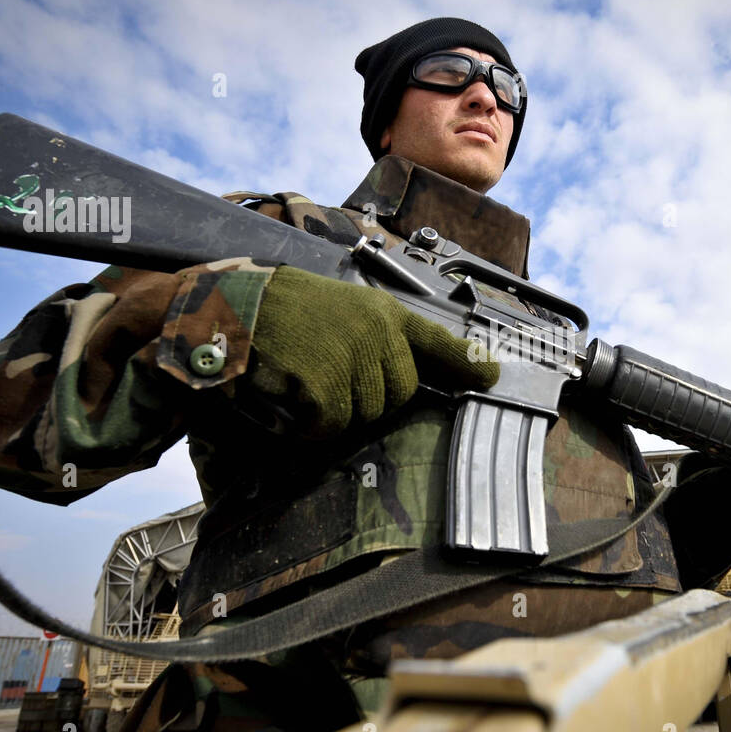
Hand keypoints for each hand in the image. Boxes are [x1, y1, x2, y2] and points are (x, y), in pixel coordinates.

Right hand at [248, 265, 497, 436]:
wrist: (236, 305)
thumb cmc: (287, 311)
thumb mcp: (345, 310)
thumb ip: (379, 340)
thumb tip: (407, 380)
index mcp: (383, 313)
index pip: (436, 340)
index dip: (464, 363)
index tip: (493, 376)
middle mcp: (377, 333)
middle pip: (399, 394)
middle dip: (369, 399)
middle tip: (330, 378)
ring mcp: (352, 358)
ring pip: (365, 414)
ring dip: (336, 412)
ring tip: (306, 379)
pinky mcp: (325, 384)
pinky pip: (331, 426)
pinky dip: (310, 423)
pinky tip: (292, 395)